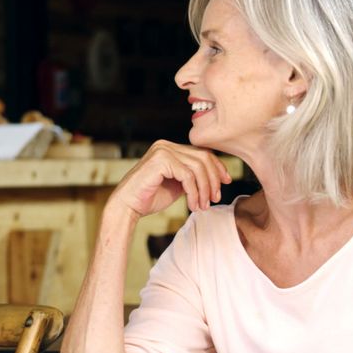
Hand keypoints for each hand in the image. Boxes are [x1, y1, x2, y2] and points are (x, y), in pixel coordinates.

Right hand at [106, 140, 230, 218]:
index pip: (202, 153)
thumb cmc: (149, 197)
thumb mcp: (177, 185)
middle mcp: (165, 145)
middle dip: (213, 180)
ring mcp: (162, 151)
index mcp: (169, 148)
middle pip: (203, 158)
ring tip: (203, 205)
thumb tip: (218, 177)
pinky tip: (193, 205)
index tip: (225, 183)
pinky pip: (188, 176)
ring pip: (198, 167)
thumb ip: (192, 177)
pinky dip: (194, 192)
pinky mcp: (160, 161)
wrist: (127, 207)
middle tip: (215, 199)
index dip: (217, 167)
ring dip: (204, 189)